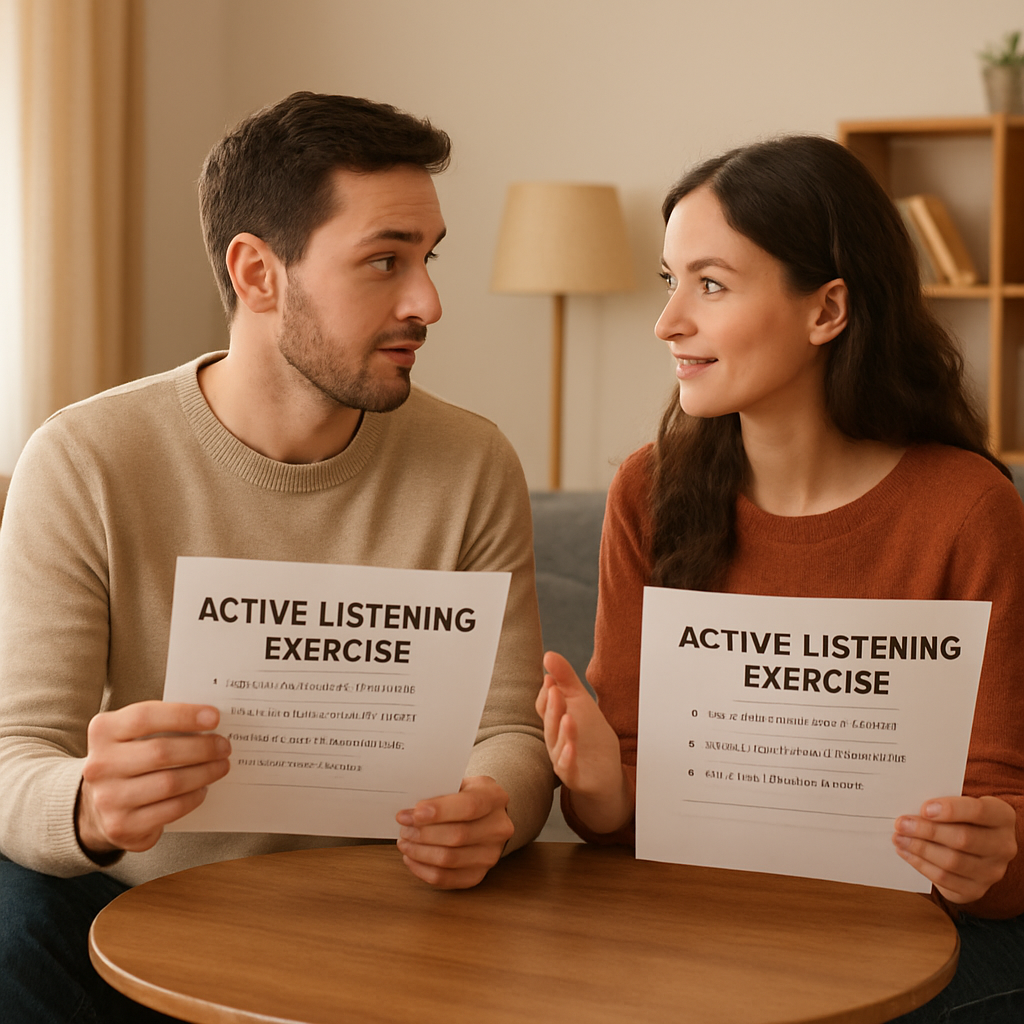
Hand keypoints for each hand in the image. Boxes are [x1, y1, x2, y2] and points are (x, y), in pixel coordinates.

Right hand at [77, 702, 230, 856]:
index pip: (144, 717)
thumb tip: (209, 719)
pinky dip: (193, 797)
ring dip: (204, 773)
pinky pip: (170, 809)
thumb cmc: (129, 758)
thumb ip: (163, 723)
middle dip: (201, 748)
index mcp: (103, 731)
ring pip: (169, 783)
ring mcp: (108, 798)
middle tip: (224, 746)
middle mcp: (100, 765)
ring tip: (221, 766)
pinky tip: (203, 788)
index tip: (214, 717)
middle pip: (161, 752)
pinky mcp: (121, 825)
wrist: (97, 805)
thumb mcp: (134, 734)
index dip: (183, 715)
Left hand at [395, 775, 512, 888]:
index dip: (440, 811)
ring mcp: (491, 854)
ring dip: (420, 852)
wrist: (483, 815)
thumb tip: (410, 807)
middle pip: (458, 835)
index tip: (414, 813)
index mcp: (494, 797)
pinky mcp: (478, 874)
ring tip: (405, 841)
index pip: (469, 806)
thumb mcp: (458, 783)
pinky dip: (423, 870)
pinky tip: (411, 858)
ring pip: (449, 859)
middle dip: (423, 833)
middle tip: (404, 827)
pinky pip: (446, 879)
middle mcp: (498, 827)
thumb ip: (439, 791)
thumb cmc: (465, 796)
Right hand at [535, 651, 631, 834]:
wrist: (605, 771)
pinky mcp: (574, 776)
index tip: (551, 678)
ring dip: (562, 731)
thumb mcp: (581, 702)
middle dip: (552, 707)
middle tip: (554, 690)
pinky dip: (568, 758)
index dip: (547, 693)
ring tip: (568, 717)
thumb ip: (566, 679)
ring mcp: (562, 759)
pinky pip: (567, 768)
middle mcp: (554, 739)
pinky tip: (571, 748)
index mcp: (554, 720)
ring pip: (556, 744)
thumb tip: (548, 655)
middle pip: (549, 722)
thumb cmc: (590, 734)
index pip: (544, 706)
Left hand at [893, 795, 1016, 903]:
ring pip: (952, 862)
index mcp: (1002, 817)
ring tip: (899, 838)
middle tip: (901, 824)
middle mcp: (1003, 846)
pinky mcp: (976, 890)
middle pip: (963, 839)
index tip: (924, 808)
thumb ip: (942, 803)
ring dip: (920, 849)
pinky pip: (945, 879)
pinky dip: (921, 865)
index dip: (951, 810)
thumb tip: (909, 802)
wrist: (975, 848)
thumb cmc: (961, 818)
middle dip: (927, 831)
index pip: (979, 811)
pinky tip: (906, 853)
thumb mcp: (959, 803)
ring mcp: (992, 871)